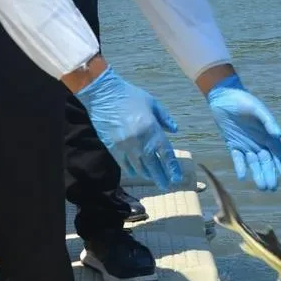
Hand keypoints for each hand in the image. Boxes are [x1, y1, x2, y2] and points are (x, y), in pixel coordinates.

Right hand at [74, 66, 182, 189]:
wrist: (104, 95)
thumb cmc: (130, 96)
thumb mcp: (152, 103)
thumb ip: (165, 118)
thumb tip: (175, 130)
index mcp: (153, 129)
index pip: (166, 153)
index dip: (172, 168)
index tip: (176, 177)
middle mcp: (141, 141)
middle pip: (154, 165)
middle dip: (161, 176)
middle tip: (166, 185)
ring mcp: (126, 146)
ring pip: (139, 167)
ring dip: (147, 174)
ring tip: (153, 178)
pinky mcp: (113, 148)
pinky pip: (125, 164)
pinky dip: (132, 170)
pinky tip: (136, 173)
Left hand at [205, 74, 280, 190]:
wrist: (223, 95)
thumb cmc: (243, 100)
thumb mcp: (257, 109)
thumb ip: (268, 121)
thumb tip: (279, 136)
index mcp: (268, 134)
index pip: (278, 153)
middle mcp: (258, 141)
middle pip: (266, 161)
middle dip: (270, 174)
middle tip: (272, 188)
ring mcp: (245, 144)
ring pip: (254, 163)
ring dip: (258, 174)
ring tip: (262, 187)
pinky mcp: (232, 144)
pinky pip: (238, 158)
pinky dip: (240, 167)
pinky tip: (242, 177)